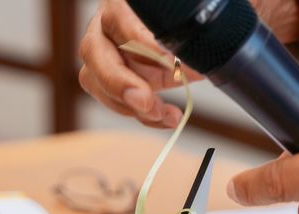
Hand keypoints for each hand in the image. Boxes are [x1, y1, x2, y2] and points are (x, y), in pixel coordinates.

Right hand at [78, 0, 298, 128]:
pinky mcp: (117, 78)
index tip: (169, 62)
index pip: (121, 19)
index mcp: (126, 0)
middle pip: (93, 53)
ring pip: (96, 80)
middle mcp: (107, 21)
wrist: (203, 22)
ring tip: (163, 114)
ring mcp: (106, 52)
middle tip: (146, 101)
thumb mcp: (206, 10)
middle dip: (120, 83)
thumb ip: (202, 27)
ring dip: (129, 105)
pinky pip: (116, 101)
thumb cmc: (200, 10)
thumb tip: (198, 58)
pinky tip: (168, 118)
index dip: (141, 43)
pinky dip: (142, 115)